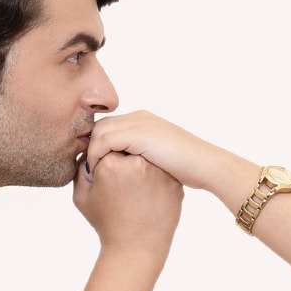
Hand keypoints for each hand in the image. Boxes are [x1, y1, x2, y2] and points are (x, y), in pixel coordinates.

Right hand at [72, 149, 182, 257]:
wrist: (136, 248)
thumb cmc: (107, 224)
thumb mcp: (82, 196)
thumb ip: (81, 168)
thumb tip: (90, 151)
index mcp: (112, 164)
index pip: (107, 146)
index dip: (105, 161)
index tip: (108, 179)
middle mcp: (138, 163)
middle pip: (129, 148)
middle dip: (124, 160)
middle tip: (123, 185)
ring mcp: (160, 171)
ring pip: (148, 157)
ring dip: (142, 167)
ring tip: (136, 191)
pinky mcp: (174, 182)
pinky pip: (162, 171)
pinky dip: (156, 178)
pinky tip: (149, 196)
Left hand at [84, 111, 239, 190]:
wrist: (205, 165)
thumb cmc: (190, 169)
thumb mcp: (163, 159)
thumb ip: (147, 158)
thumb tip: (135, 172)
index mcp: (146, 121)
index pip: (112, 127)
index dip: (99, 146)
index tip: (93, 166)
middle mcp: (140, 117)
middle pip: (102, 126)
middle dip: (90, 146)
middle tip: (85, 169)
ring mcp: (139, 123)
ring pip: (99, 131)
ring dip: (90, 152)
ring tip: (89, 173)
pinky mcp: (138, 134)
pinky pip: (104, 141)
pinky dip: (96, 155)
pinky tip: (96, 172)